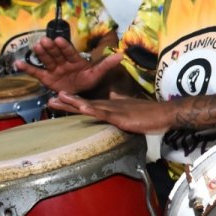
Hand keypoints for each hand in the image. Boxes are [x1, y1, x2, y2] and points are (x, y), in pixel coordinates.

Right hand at [16, 36, 120, 93]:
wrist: (80, 93)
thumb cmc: (89, 81)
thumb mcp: (98, 73)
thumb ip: (107, 64)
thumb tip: (121, 55)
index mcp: (75, 60)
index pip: (70, 52)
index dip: (64, 47)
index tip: (58, 40)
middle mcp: (63, 62)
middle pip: (56, 54)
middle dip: (51, 48)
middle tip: (44, 41)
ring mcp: (54, 69)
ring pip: (46, 60)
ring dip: (41, 54)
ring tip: (36, 47)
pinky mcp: (46, 78)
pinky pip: (36, 72)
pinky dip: (27, 68)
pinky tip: (17, 64)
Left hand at [48, 90, 176, 133]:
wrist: (165, 113)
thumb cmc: (150, 115)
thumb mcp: (131, 112)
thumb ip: (121, 109)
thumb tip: (114, 105)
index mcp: (112, 106)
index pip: (89, 104)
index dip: (74, 102)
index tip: (60, 100)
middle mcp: (110, 106)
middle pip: (84, 103)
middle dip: (67, 102)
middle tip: (50, 100)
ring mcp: (114, 110)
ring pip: (89, 105)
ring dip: (73, 102)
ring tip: (57, 99)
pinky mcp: (120, 116)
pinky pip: (102, 113)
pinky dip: (90, 109)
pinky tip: (80, 106)